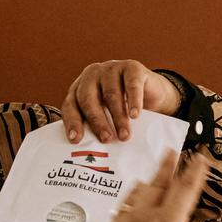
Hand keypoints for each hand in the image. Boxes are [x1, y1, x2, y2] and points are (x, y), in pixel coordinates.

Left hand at [55, 152, 221, 221]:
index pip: (184, 190)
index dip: (194, 172)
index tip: (199, 158)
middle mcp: (141, 218)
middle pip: (157, 185)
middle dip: (167, 167)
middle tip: (171, 152)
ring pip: (135, 196)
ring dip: (146, 182)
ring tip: (149, 176)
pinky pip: (118, 212)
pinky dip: (127, 203)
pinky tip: (126, 210)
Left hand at [61, 60, 180, 143]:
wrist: (151, 94)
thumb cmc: (124, 109)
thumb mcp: (106, 117)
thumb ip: (97, 127)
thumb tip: (91, 153)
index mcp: (80, 88)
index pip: (70, 104)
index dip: (72, 122)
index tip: (76, 140)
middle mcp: (92, 76)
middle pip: (88, 99)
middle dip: (97, 121)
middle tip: (106, 139)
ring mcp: (111, 69)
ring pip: (111, 94)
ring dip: (118, 117)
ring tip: (124, 135)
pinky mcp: (132, 67)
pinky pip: (131, 85)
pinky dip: (134, 101)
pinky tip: (135, 115)